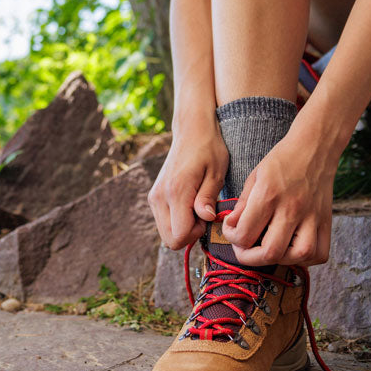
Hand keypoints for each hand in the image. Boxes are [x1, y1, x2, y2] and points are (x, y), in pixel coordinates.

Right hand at [147, 123, 228, 249]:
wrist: (191, 131)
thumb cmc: (209, 149)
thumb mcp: (216, 173)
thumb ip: (208, 198)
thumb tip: (205, 218)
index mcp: (176, 192)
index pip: (179, 235)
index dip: (196, 233)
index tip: (207, 216)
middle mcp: (160, 197)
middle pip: (169, 239)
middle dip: (188, 234)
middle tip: (203, 213)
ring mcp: (154, 197)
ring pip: (165, 233)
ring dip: (182, 227)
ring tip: (197, 206)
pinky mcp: (154, 196)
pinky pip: (163, 221)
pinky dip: (176, 220)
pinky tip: (189, 203)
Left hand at [221, 126, 334, 266]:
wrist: (314, 147)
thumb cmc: (281, 160)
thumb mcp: (254, 177)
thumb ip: (242, 205)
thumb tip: (233, 228)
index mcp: (268, 195)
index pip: (245, 234)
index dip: (233, 239)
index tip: (232, 231)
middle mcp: (291, 208)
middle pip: (270, 252)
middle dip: (250, 257)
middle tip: (245, 248)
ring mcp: (312, 216)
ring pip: (298, 256)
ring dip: (280, 260)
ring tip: (269, 249)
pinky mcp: (326, 221)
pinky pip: (320, 253)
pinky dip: (306, 259)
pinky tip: (293, 250)